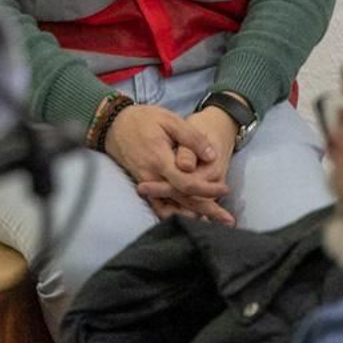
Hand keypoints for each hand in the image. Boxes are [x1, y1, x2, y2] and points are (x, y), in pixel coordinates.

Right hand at [104, 105, 232, 223]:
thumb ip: (191, 138)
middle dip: (207, 210)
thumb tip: (211, 156)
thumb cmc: (143, 119)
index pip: (187, 184)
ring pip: (172, 207)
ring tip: (214, 224)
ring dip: (193, 216)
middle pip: (182, 201)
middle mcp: (152, 177)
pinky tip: (189, 218)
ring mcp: (146, 184)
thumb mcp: (169, 120)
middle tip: (229, 221)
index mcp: (160, 160)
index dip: (207, 189)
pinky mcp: (143, 185)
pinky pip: (158, 206)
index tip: (226, 188)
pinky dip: (174, 214)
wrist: (113, 125)